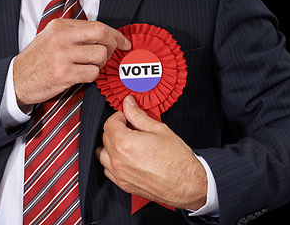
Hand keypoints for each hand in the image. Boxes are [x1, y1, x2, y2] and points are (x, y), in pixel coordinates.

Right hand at [13, 19, 130, 107]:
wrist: (17, 80)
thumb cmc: (38, 60)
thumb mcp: (52, 38)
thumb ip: (75, 34)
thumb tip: (105, 36)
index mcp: (60, 27)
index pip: (98, 26)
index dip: (116, 35)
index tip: (124, 43)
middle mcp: (62, 38)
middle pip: (102, 36)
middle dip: (113, 47)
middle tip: (109, 55)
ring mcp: (63, 56)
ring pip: (100, 56)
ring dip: (101, 64)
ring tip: (90, 66)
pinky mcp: (64, 74)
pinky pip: (93, 73)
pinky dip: (92, 76)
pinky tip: (82, 76)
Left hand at [96, 96, 206, 210]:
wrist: (187, 183)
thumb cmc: (177, 159)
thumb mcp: (159, 129)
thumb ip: (138, 115)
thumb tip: (129, 104)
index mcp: (124, 143)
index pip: (109, 123)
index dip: (118, 116)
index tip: (126, 116)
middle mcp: (118, 160)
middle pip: (105, 138)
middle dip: (116, 129)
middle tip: (131, 127)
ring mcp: (119, 174)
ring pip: (103, 154)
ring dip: (111, 145)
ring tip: (127, 142)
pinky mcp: (123, 184)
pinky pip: (108, 170)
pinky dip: (113, 161)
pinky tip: (126, 157)